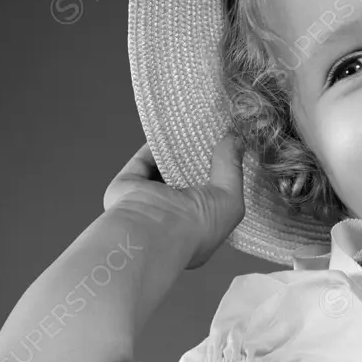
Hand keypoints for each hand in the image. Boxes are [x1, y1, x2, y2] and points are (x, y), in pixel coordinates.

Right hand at [103, 135, 246, 268]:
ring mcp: (147, 201)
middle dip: (199, 158)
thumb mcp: (229, 200)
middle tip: (212, 132)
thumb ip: (232, 168)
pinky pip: (142, 161)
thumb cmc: (197, 227)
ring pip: (163, 169)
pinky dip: (155, 146)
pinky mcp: (126, 185)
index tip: (229, 147)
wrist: (151, 235)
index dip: (221, 172)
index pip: (210, 197)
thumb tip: (234, 140)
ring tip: (194, 126)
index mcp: (196, 226)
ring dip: (177, 150)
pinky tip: (171, 129)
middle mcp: (171, 216)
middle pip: (186, 180)